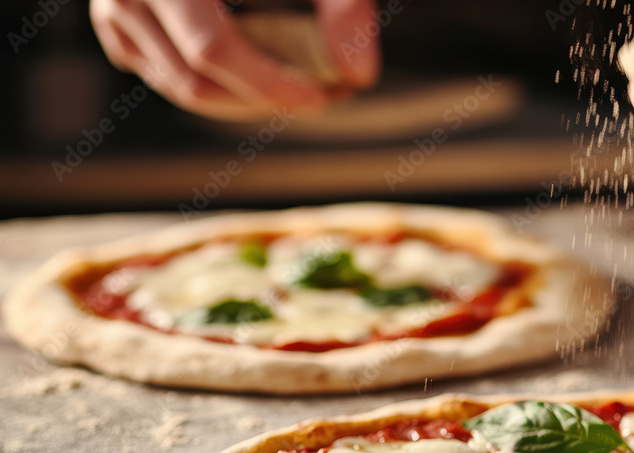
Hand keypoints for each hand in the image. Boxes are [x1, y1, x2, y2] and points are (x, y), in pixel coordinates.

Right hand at [90, 0, 381, 120]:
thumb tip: (359, 75)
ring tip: (304, 85)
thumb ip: (342, 3)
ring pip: (181, 88)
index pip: (213, 49)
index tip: (323, 96)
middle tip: (326, 95)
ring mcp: (114, 13)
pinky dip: (222, 88)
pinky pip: (170, 79)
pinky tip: (267, 76)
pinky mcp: (120, 32)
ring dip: (247, 101)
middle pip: (196, 81)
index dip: (270, 84)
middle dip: (265, 99)